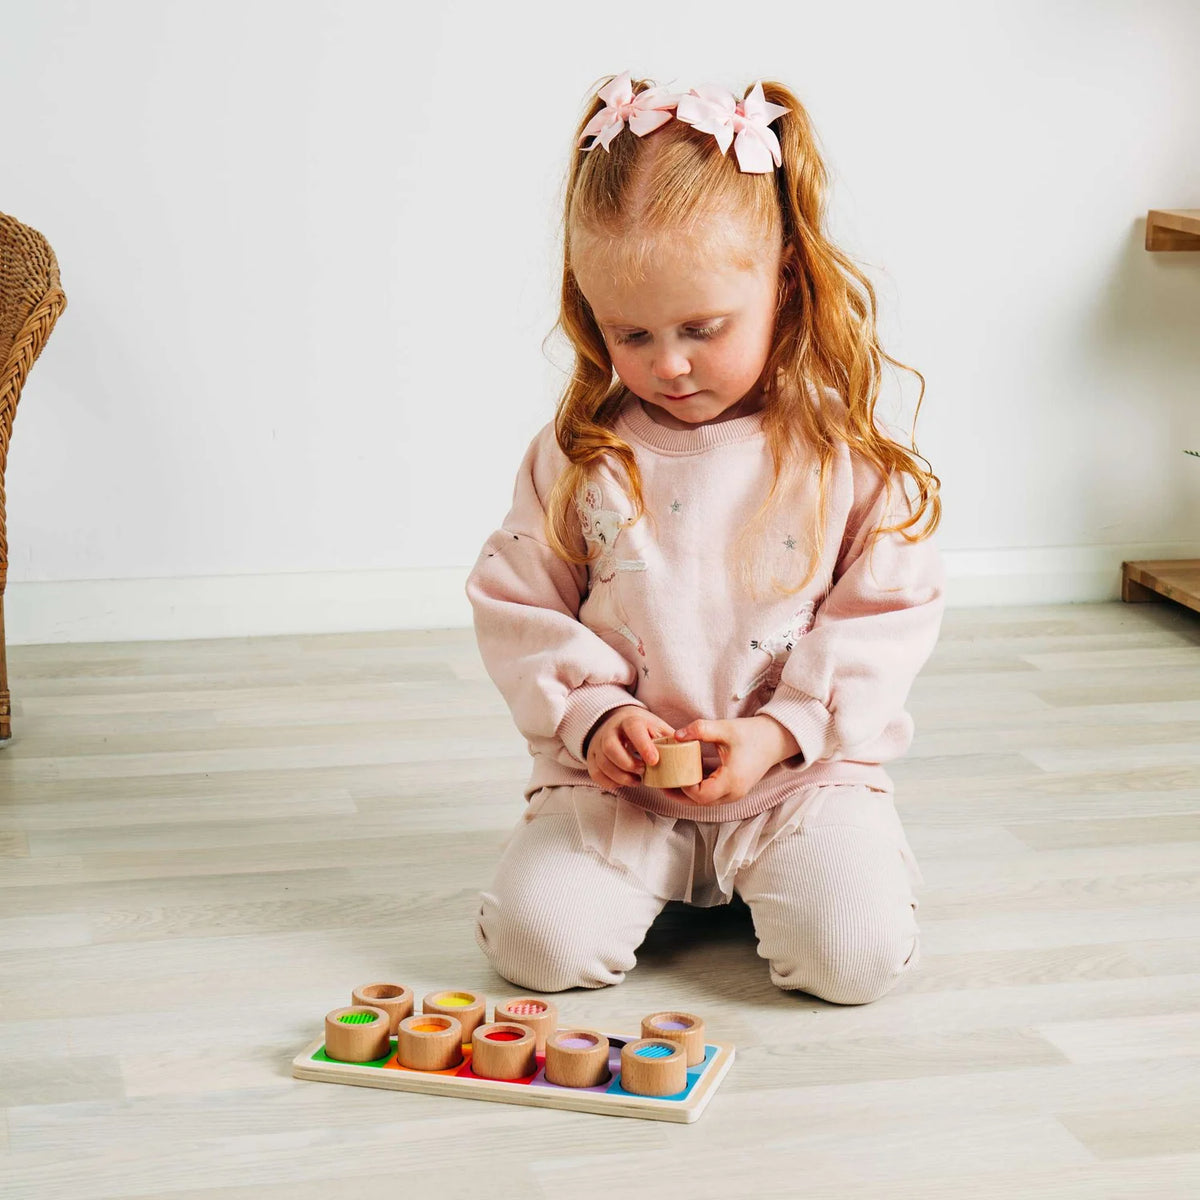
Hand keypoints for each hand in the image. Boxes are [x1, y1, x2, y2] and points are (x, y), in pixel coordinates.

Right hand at [585, 705, 675, 791]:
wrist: (617, 722)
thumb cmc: (643, 729)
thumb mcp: (657, 727)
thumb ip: (670, 739)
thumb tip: (690, 753)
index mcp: (630, 721)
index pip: (633, 730)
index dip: (643, 746)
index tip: (654, 761)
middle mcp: (611, 731)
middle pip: (611, 748)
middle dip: (627, 764)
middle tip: (642, 772)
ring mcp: (599, 744)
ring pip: (602, 762)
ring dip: (620, 776)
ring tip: (636, 781)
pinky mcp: (593, 757)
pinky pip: (596, 773)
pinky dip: (610, 782)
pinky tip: (623, 782)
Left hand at [661, 715, 801, 806]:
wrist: (775, 739)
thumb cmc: (752, 734)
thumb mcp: (724, 728)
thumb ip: (700, 730)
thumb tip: (676, 735)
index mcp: (731, 781)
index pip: (701, 794)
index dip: (683, 787)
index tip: (671, 773)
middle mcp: (734, 793)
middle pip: (700, 802)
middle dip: (680, 794)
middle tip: (662, 782)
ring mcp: (735, 793)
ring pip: (706, 801)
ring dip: (688, 793)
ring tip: (669, 780)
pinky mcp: (734, 789)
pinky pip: (712, 794)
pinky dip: (698, 788)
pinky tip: (686, 776)